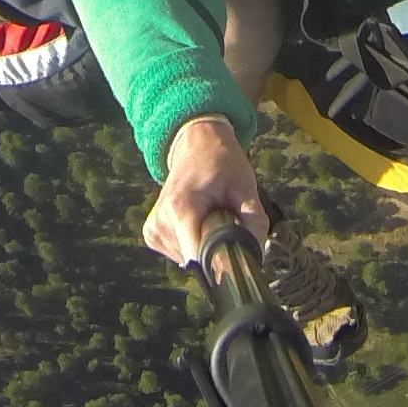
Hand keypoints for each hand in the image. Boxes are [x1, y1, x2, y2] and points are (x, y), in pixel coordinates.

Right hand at [141, 115, 269, 269]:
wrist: (197, 145)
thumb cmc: (222, 163)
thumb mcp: (245, 187)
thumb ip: (253, 221)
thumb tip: (256, 256)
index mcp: (181, 208)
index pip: (198, 257)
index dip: (221, 261)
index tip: (236, 252)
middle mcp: (161, 221)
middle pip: (195, 260)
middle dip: (216, 250)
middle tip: (225, 222)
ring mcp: (153, 229)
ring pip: (188, 260)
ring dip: (204, 246)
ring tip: (210, 217)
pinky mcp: (151, 233)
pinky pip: (178, 253)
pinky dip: (193, 243)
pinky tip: (198, 222)